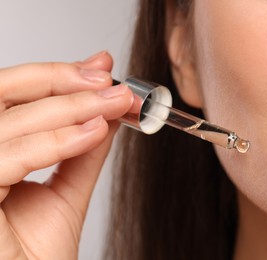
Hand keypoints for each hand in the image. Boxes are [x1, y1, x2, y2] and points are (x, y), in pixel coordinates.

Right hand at [0, 51, 132, 258]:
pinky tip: (93, 133)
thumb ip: (85, 146)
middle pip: (5, 91)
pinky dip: (56, 141)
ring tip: (113, 106)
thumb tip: (108, 107)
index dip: (58, 75)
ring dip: (71, 107)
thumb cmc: (37, 250)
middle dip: (63, 81)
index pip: (16, 93)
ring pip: (11, 119)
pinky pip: (11, 156)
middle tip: (109, 82)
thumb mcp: (68, 187)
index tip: (102, 70)